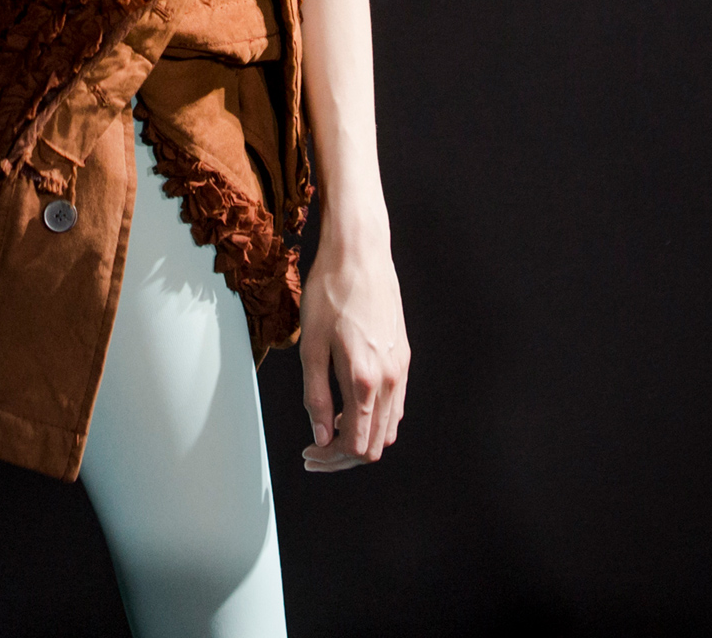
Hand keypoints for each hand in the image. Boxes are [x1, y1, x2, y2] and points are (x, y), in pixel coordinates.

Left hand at [297, 223, 408, 469]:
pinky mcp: (403, 356)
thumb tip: (321, 437)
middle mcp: (390, 379)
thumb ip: (316, 397)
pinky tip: (350, 405)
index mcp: (365, 380)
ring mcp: (401, 368)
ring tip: (329, 427)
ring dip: (361, 437)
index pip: (356, 445)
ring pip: (389, 428)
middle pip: (376, 445)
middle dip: (344, 455)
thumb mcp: (311, 346)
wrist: (360, 253)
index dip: (330, 459)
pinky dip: (375, 417)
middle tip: (314, 450)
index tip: (308, 454)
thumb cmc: (330, 292)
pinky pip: (395, 404)